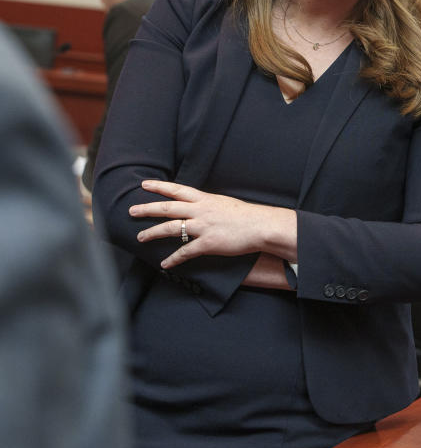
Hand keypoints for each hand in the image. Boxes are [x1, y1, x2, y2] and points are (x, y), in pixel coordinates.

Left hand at [130, 179, 296, 268]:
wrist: (261, 226)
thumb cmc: (246, 215)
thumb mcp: (224, 203)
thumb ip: (208, 205)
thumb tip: (196, 207)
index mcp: (205, 199)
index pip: (177, 189)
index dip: (159, 186)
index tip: (144, 184)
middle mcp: (200, 211)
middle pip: (168, 208)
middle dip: (147, 208)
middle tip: (131, 210)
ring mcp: (203, 227)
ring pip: (171, 228)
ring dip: (153, 233)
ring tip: (140, 237)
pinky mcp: (208, 243)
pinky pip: (185, 251)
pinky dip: (173, 258)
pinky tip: (164, 263)